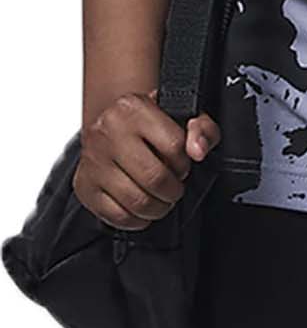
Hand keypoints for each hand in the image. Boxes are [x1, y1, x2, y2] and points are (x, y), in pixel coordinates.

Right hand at [73, 87, 220, 229]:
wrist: (111, 129)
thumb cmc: (150, 127)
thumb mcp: (183, 118)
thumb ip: (202, 129)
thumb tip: (198, 150)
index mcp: (133, 108)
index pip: (175, 146)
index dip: (185, 163)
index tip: (180, 165)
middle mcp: (107, 131)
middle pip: (155, 178)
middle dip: (173, 191)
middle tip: (173, 188)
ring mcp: (93, 160)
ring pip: (136, 201)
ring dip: (157, 208)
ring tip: (159, 199)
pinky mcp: (84, 186)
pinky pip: (117, 216)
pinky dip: (136, 219)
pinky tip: (139, 207)